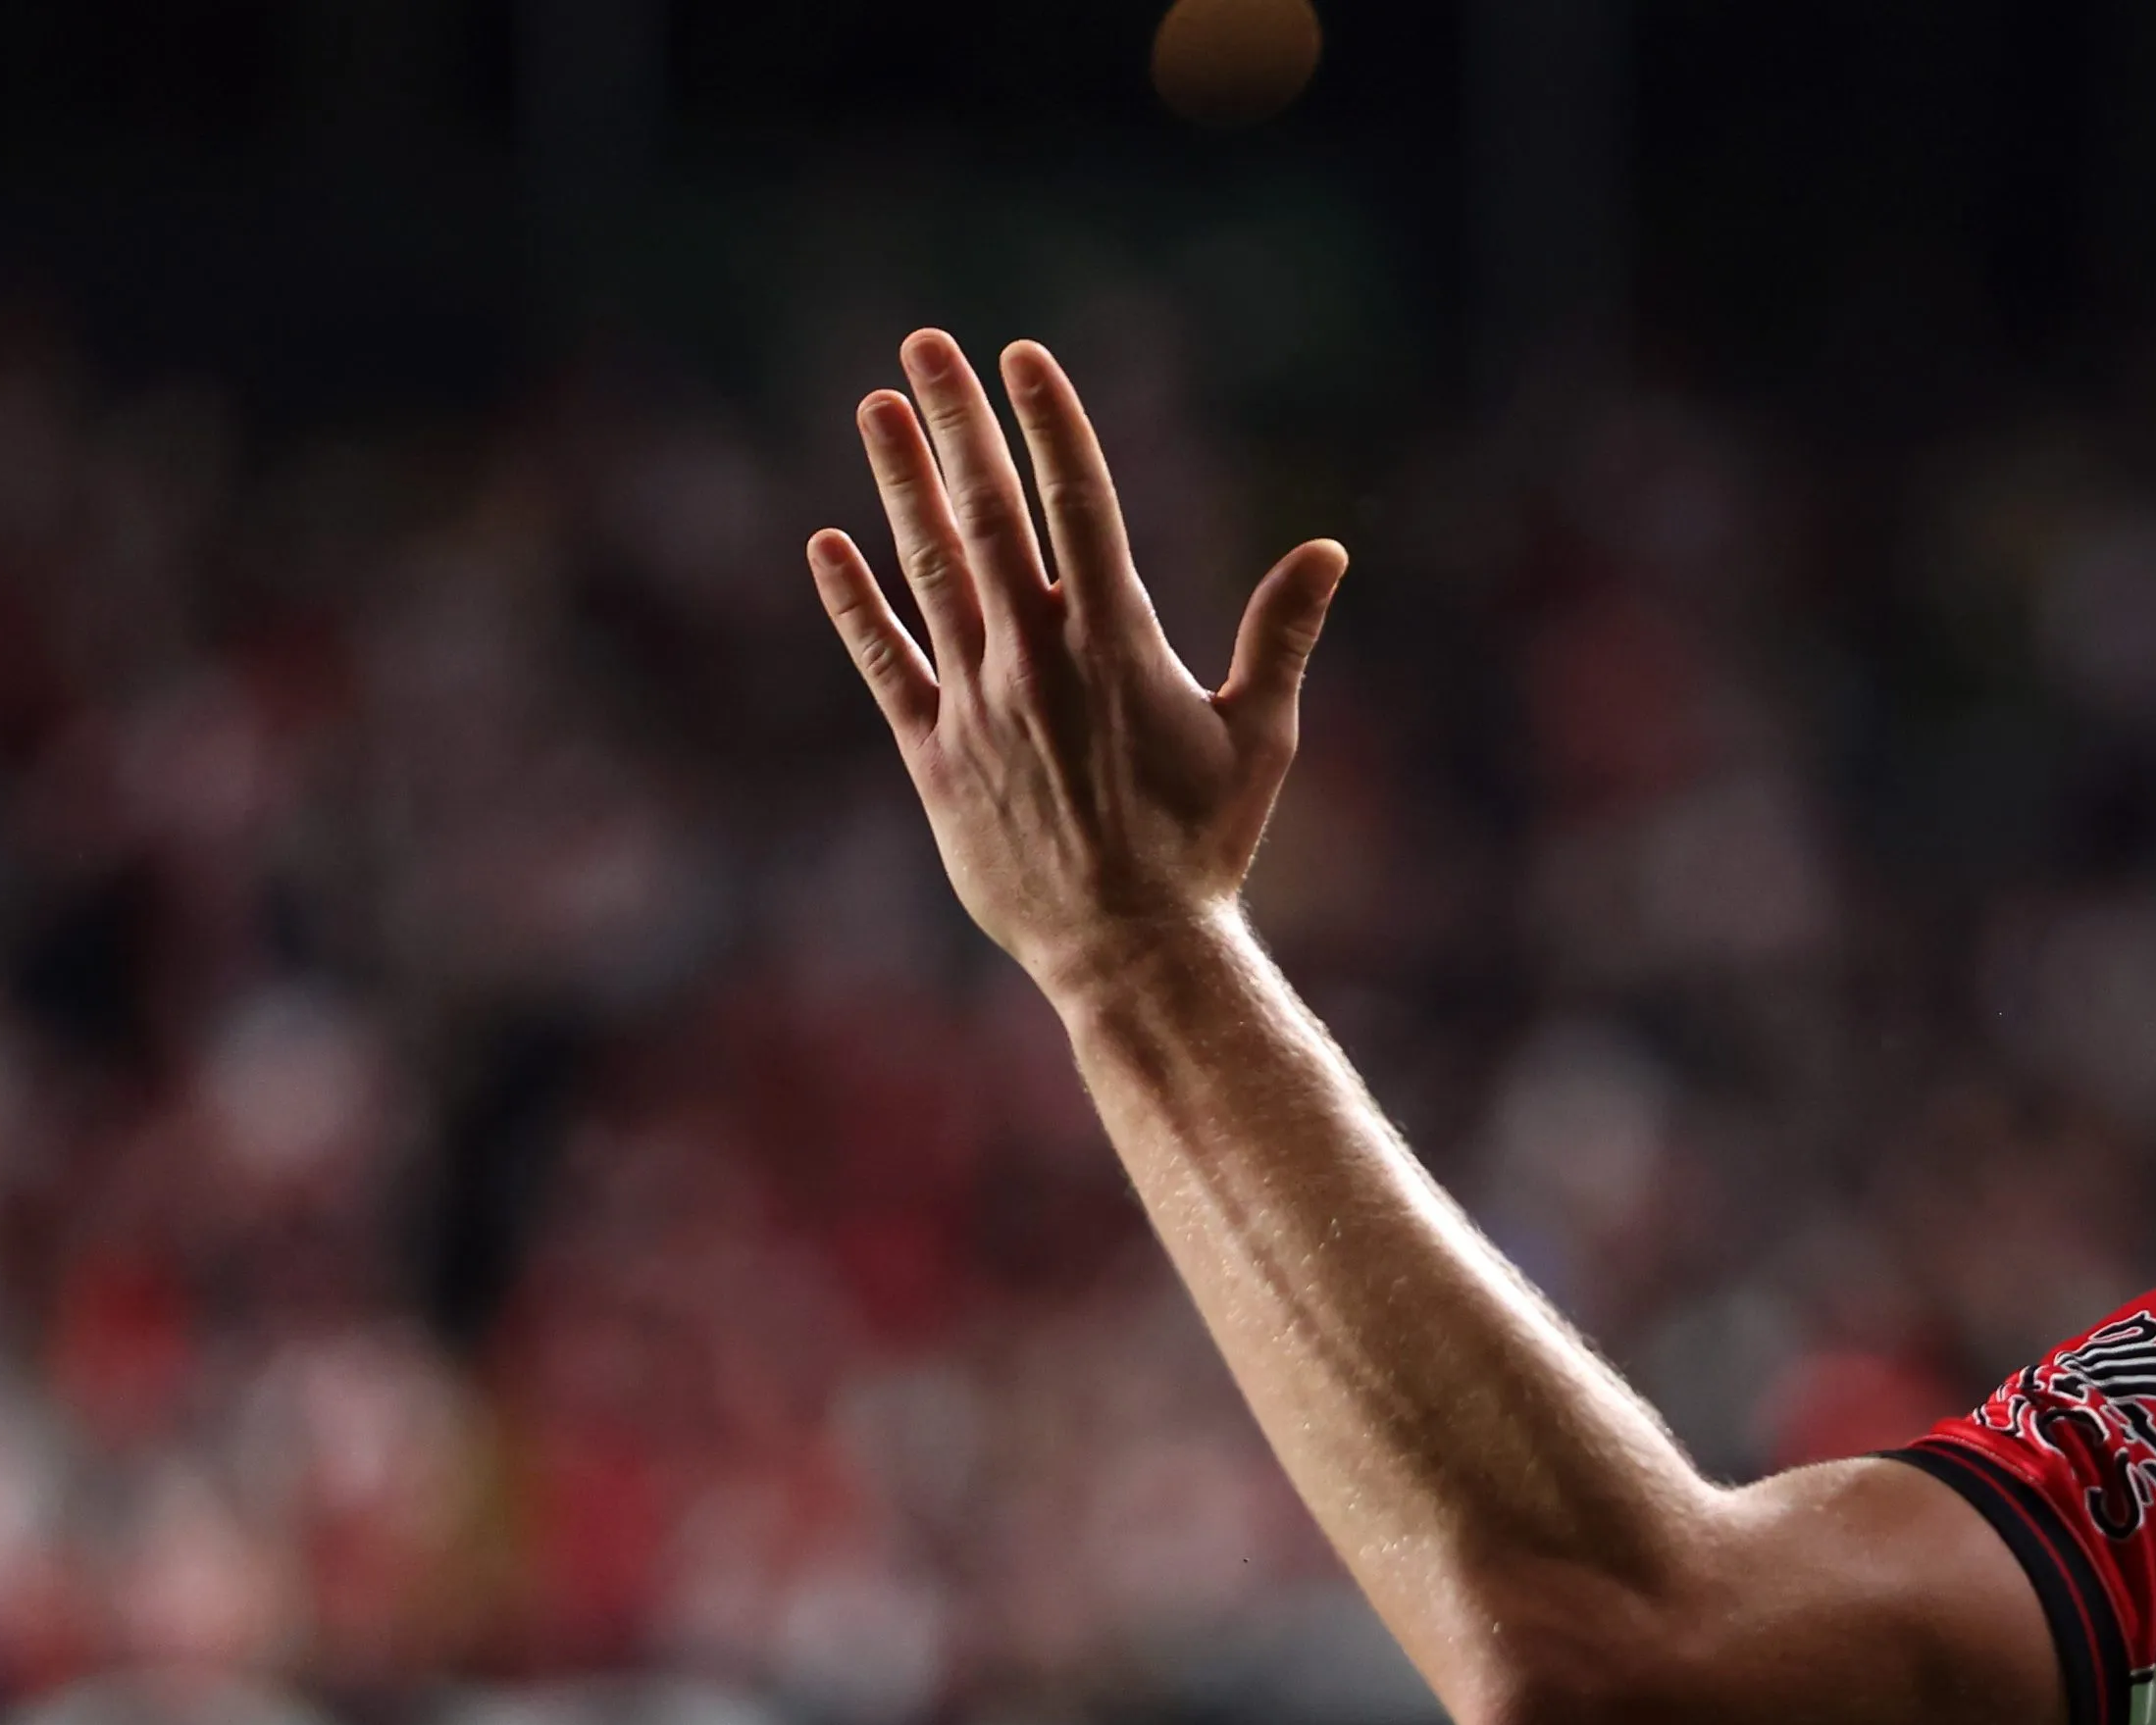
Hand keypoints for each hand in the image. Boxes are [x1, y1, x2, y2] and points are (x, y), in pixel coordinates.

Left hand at [807, 329, 1347, 991]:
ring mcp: (978, 704)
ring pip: (929, 569)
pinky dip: (853, 601)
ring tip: (874, 405)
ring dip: (899, 481)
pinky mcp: (934, 756)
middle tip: (925, 344)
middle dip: (956, 419)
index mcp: (1118, 644)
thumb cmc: (1205, 847)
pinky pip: (884, 662)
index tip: (1021, 354)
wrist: (1131, 951)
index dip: (1048, 422)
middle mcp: (1037, 659)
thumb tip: (1328, 551)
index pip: (1076, 504)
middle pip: (988, 512)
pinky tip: (827, 541)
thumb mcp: (1259, 738)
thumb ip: (1279, 636)